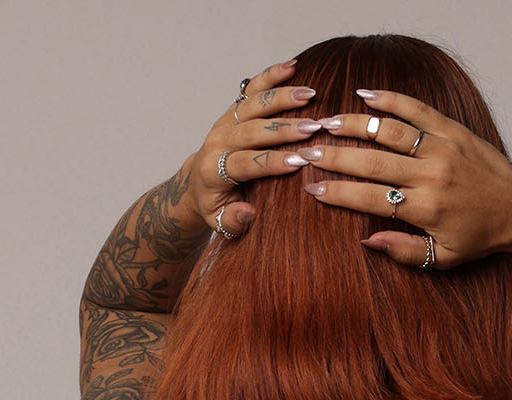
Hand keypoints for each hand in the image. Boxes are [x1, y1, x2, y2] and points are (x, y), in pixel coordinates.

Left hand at [185, 60, 321, 238]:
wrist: (197, 183)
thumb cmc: (215, 206)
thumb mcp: (220, 222)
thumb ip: (232, 221)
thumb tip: (247, 212)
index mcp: (213, 170)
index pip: (244, 163)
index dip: (270, 162)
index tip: (298, 162)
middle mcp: (217, 141)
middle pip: (252, 130)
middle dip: (284, 129)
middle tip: (314, 127)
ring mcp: (225, 121)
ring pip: (254, 105)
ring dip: (282, 97)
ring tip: (310, 95)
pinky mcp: (233, 109)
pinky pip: (252, 89)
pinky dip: (271, 75)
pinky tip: (293, 66)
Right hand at [292, 87, 511, 268]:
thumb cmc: (478, 237)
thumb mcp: (442, 258)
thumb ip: (404, 252)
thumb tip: (367, 242)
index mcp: (426, 209)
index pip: (372, 199)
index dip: (340, 194)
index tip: (313, 189)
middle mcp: (432, 176)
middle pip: (373, 162)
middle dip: (337, 157)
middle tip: (308, 152)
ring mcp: (442, 148)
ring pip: (390, 132)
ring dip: (355, 125)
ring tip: (327, 123)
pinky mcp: (452, 129)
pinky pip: (417, 110)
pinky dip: (391, 100)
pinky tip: (367, 96)